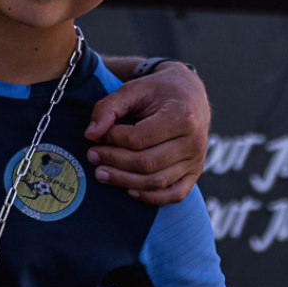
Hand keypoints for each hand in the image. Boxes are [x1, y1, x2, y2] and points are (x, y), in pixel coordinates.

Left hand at [86, 62, 210, 205]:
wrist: (190, 94)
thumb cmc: (159, 91)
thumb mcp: (133, 89)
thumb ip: (109, 107)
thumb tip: (90, 135)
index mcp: (182, 116)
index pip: (139, 139)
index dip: (113, 139)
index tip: (98, 134)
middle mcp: (194, 142)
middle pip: (146, 163)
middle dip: (114, 161)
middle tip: (92, 155)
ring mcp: (196, 160)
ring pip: (157, 181)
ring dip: (124, 181)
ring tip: (101, 173)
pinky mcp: (194, 173)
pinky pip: (174, 194)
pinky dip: (150, 197)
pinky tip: (129, 190)